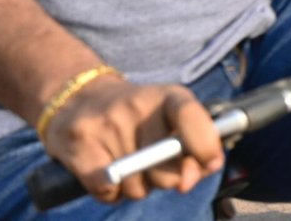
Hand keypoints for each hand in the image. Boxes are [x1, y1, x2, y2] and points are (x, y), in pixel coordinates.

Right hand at [42, 77, 221, 203]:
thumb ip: (192, 150)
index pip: (190, 115)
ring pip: (136, 186)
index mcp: (169, 96)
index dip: (205, 145)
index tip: (211, 163)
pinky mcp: (80, 142)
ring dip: (137, 186)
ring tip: (129, 165)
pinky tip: (109, 174)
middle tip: (156, 167)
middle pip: (165, 168)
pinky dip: (112, 193)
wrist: (80, 99)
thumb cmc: (139, 118)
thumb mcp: (171, 120)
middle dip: (167, 179)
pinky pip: (107, 190)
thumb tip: (189, 180)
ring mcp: (107, 123)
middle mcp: (137, 105)